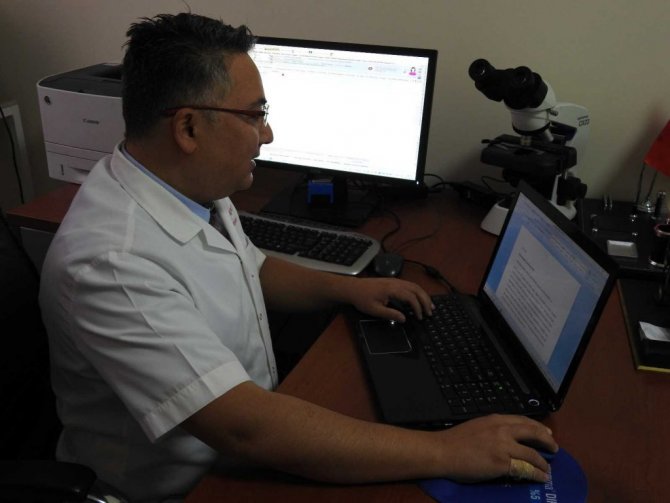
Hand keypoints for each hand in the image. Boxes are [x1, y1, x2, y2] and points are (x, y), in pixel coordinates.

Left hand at [346, 277, 433, 321]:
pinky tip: (420, 298)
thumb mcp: (375, 310)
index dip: (417, 307)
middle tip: (430, 312)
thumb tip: (404, 319)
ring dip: (424, 295)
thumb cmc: (362, 299)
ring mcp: (395, 280)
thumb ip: (390, 314)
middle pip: (416, 289)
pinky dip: (418, 291)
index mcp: (391, 289)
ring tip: (430, 306)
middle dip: (425, 300)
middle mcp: (396, 282)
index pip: (410, 297)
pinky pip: (410, 284)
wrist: (353, 288)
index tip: (420, 317)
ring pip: (414, 285)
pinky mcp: (393, 281)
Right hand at [435, 414, 557, 482]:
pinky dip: (536, 473)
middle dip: (547, 441)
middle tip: (554, 448)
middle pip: (533, 432)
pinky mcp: (502, 463)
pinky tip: (540, 477)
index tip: (547, 433)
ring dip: (543, 463)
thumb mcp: (477, 426)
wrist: (443, 451)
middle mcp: (502, 430)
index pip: (523, 421)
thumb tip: (506, 438)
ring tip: (547, 469)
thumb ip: (493, 429)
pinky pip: (525, 468)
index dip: (538, 427)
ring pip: (532, 453)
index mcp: (495, 419)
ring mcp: (503, 446)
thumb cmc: (455, 441)